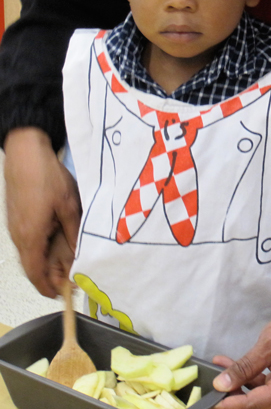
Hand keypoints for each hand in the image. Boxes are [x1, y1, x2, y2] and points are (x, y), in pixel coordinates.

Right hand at [4, 128, 80, 297]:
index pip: (35, 274)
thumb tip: (78, 254)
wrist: (25, 154)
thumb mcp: (69, 206)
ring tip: (67, 260)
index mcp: (30, 237)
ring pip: (30, 253)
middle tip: (70, 277)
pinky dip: (41, 247)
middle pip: (32, 265)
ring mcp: (15, 226)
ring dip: (46, 260)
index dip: (47, 287)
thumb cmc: (46, 177)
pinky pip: (28, 240)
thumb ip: (73, 233)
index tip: (61, 294)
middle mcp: (18, 235)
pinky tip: (56, 240)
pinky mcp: (17, 217)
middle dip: (50, 275)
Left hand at [212, 312, 270, 408]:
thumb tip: (222, 383)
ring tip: (220, 364)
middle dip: (233, 394)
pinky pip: (264, 389)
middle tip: (214, 381)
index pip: (256, 403)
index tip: (213, 401)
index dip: (232, 403)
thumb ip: (246, 365)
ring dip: (238, 384)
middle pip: (256, 405)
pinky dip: (248, 379)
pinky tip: (231, 365)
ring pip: (258, 397)